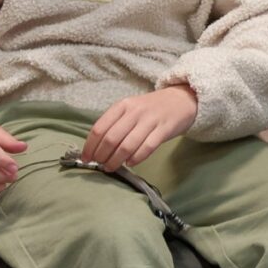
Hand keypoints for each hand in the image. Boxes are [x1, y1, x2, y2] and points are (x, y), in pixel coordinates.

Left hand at [80, 85, 198, 170]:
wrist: (182, 99)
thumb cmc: (150, 108)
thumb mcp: (130, 109)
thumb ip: (115, 124)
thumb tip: (96, 148)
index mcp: (123, 105)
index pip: (99, 128)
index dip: (90, 146)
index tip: (86, 159)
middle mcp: (135, 111)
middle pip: (111, 139)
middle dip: (102, 156)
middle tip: (100, 165)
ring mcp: (151, 120)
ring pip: (127, 146)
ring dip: (116, 161)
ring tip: (112, 167)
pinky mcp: (164, 129)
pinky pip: (146, 148)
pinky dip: (135, 159)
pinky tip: (130, 163)